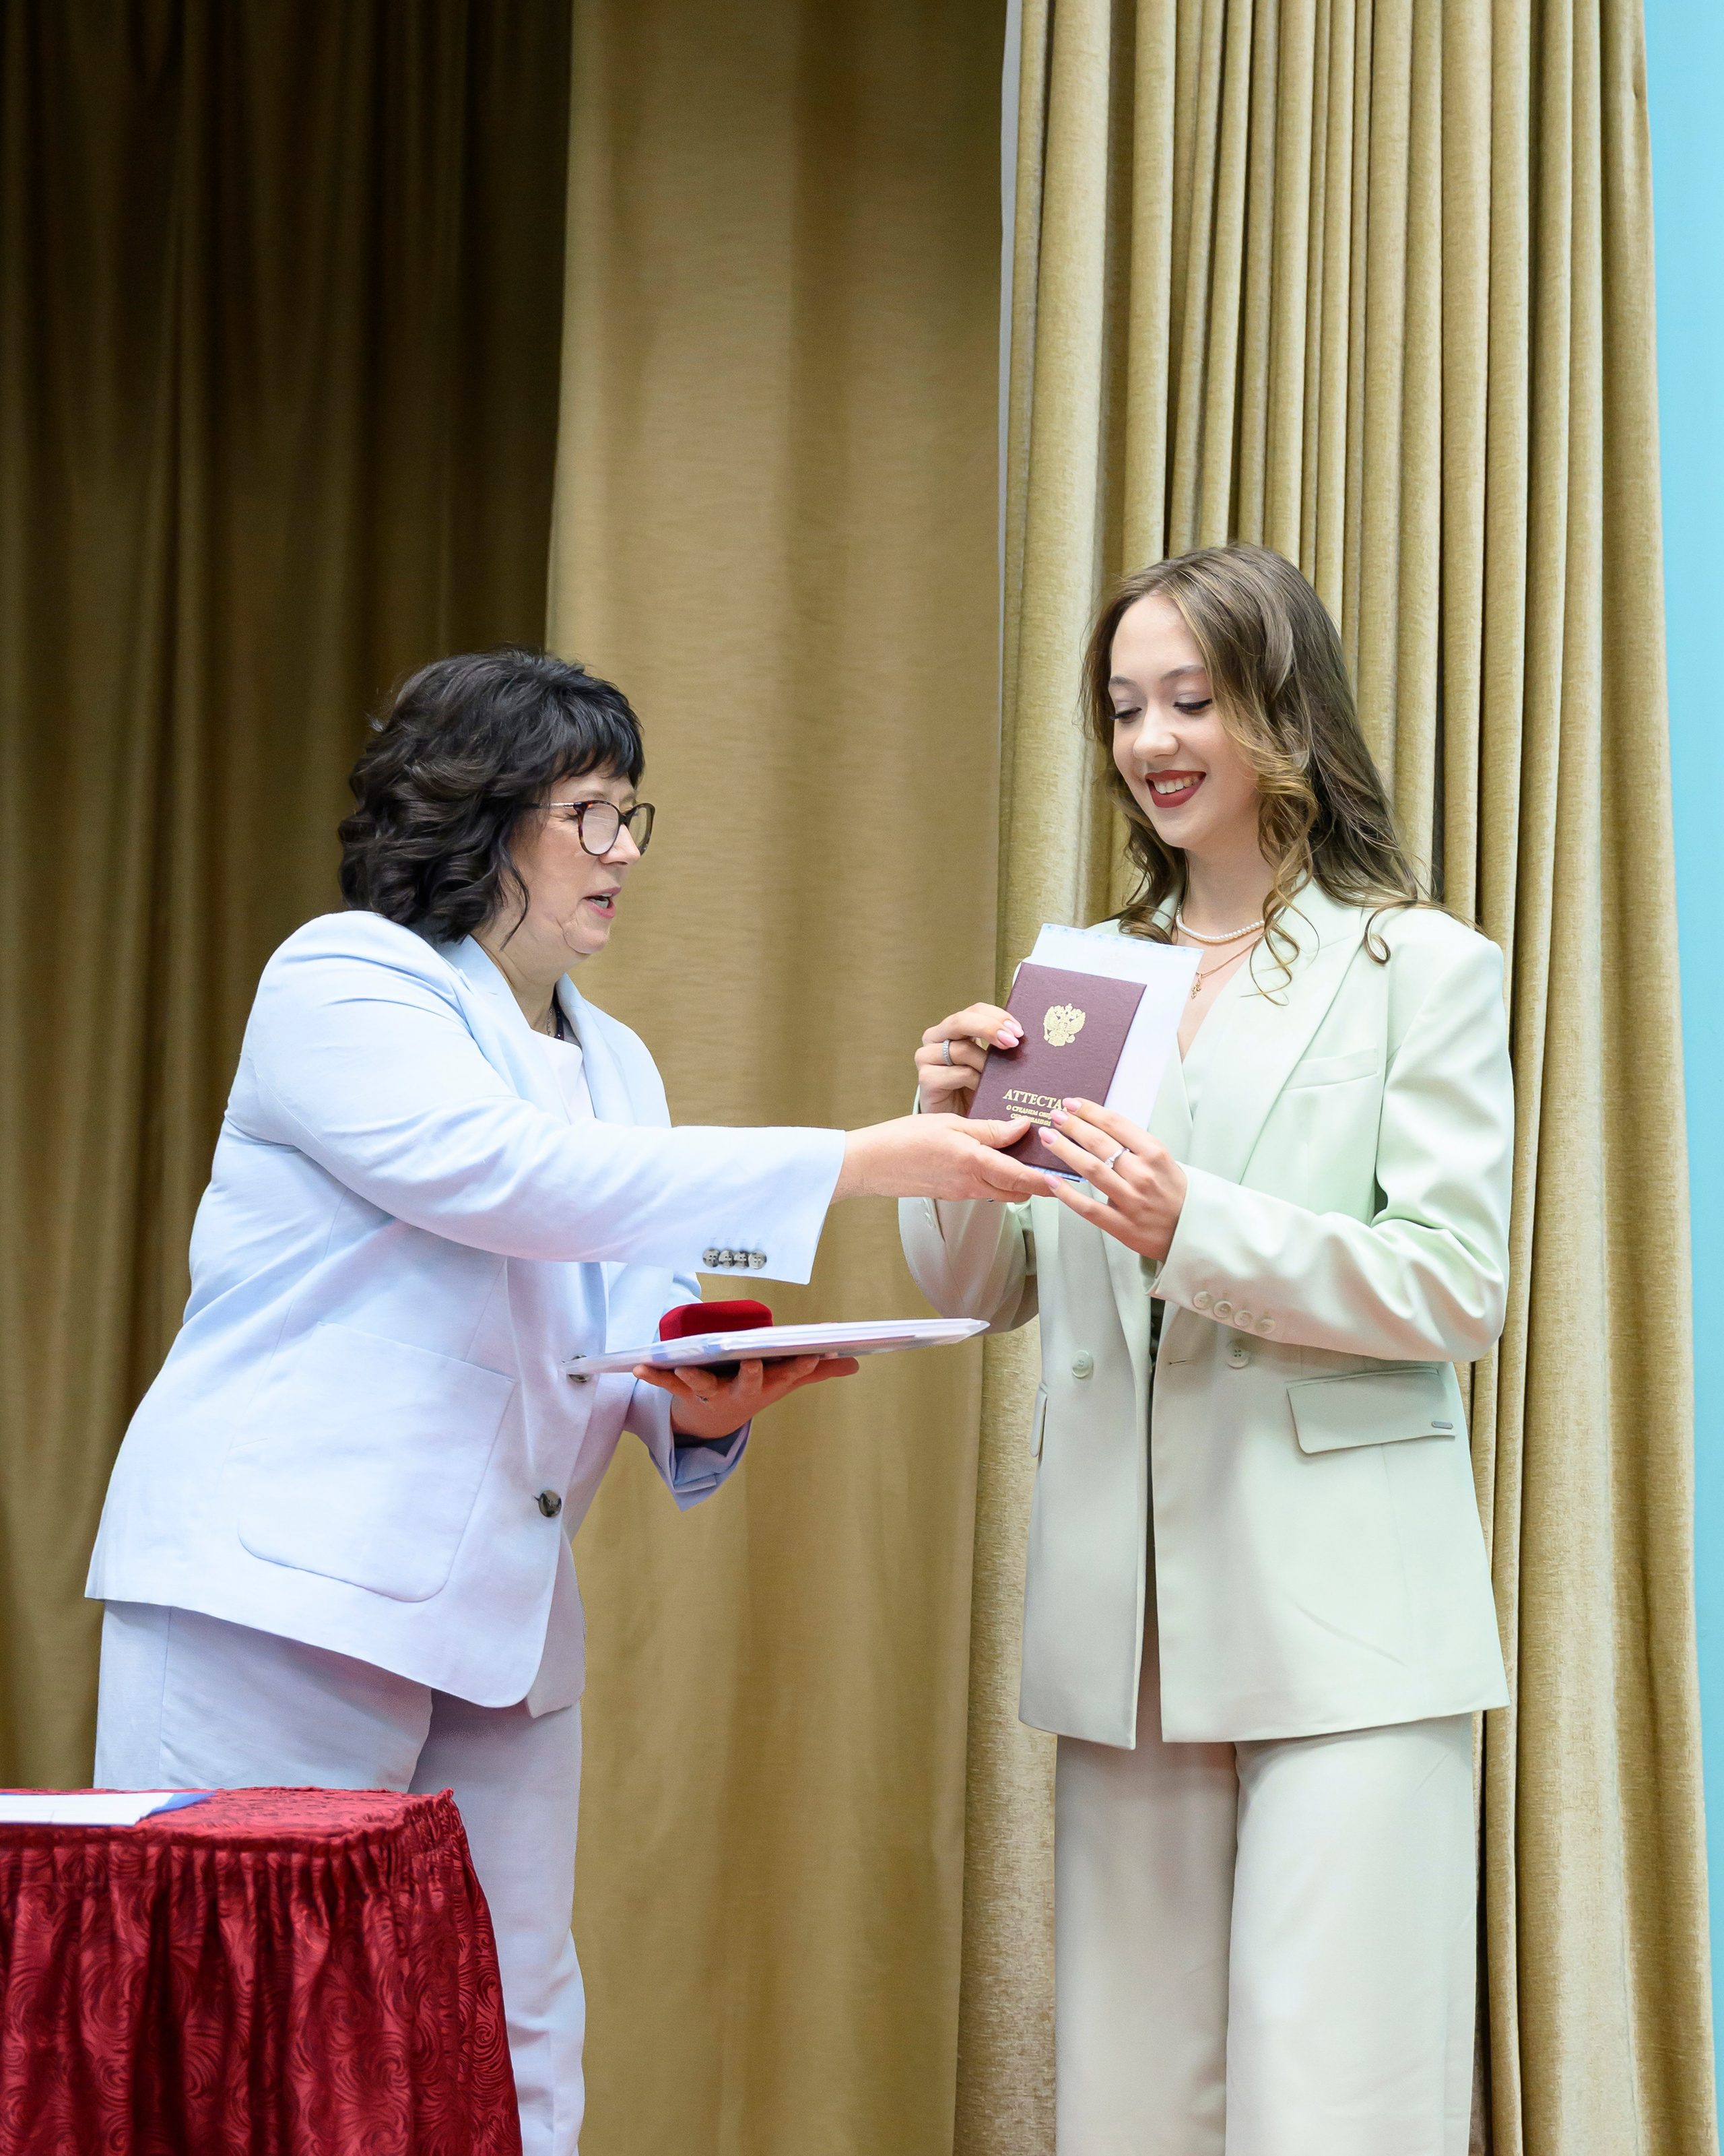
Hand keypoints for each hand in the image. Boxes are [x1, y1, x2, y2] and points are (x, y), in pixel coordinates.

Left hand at [633, 1353, 860, 1442]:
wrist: (716, 1419)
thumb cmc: (754, 1387)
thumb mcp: (786, 1380)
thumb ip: (818, 1369)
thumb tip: (855, 1361)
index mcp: (768, 1384)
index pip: (790, 1374)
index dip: (801, 1365)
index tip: (813, 1353)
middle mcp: (742, 1390)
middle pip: (749, 1382)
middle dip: (752, 1373)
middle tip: (754, 1362)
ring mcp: (713, 1392)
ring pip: (704, 1385)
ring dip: (693, 1377)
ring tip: (682, 1366)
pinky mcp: (686, 1391)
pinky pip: (668, 1385)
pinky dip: (654, 1376)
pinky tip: (639, 1366)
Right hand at [834, 1112, 1047, 1202]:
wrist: (870, 1164)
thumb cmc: (904, 1139)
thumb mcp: (950, 1124)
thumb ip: (989, 1129)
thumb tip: (1022, 1128)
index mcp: (973, 1164)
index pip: (1021, 1178)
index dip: (1046, 1180)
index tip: (1066, 1177)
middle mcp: (971, 1185)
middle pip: (1018, 1191)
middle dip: (1038, 1183)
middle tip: (1053, 1163)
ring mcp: (961, 1192)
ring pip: (1002, 1192)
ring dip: (1018, 1181)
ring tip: (1028, 1157)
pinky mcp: (952, 1193)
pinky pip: (985, 1189)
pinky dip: (998, 1178)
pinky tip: (996, 1158)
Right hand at [914, 1002, 1022, 1111]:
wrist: (957, 1123)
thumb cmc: (975, 1090)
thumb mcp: (990, 1064)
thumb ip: (999, 1046)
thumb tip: (1023, 1036)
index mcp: (953, 1028)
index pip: (975, 1010)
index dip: (997, 1016)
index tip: (1018, 1031)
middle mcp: (936, 1038)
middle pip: (961, 1021)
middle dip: (989, 1028)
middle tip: (1013, 1041)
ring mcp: (927, 1057)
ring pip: (961, 1049)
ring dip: (986, 1063)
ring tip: (1000, 1076)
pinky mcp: (925, 1078)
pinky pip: (957, 1073)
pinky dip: (975, 1080)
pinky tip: (983, 1089)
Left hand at [1035, 1098, 1187, 1260]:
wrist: (1192, 1231)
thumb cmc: (1175, 1194)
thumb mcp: (1164, 1161)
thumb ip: (1136, 1146)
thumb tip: (1100, 1126)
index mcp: (1155, 1154)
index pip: (1116, 1124)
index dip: (1090, 1111)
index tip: (1072, 1103)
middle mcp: (1142, 1174)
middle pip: (1099, 1143)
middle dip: (1072, 1125)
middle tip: (1055, 1115)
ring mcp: (1131, 1200)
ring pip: (1091, 1169)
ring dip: (1065, 1150)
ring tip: (1048, 1137)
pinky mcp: (1121, 1224)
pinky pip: (1088, 1207)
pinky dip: (1067, 1193)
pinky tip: (1051, 1180)